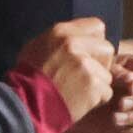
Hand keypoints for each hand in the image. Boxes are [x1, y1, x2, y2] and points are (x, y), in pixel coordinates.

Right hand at [16, 18, 123, 132]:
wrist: (24, 105)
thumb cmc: (27, 79)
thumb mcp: (37, 47)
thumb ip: (60, 40)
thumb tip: (77, 37)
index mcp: (61, 32)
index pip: (96, 26)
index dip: (95, 42)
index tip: (89, 54)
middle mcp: (74, 44)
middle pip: (107, 48)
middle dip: (101, 63)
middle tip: (87, 76)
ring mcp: (85, 65)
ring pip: (107, 74)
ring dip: (97, 85)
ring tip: (79, 92)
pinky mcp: (92, 85)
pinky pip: (106, 92)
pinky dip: (96, 100)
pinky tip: (80, 102)